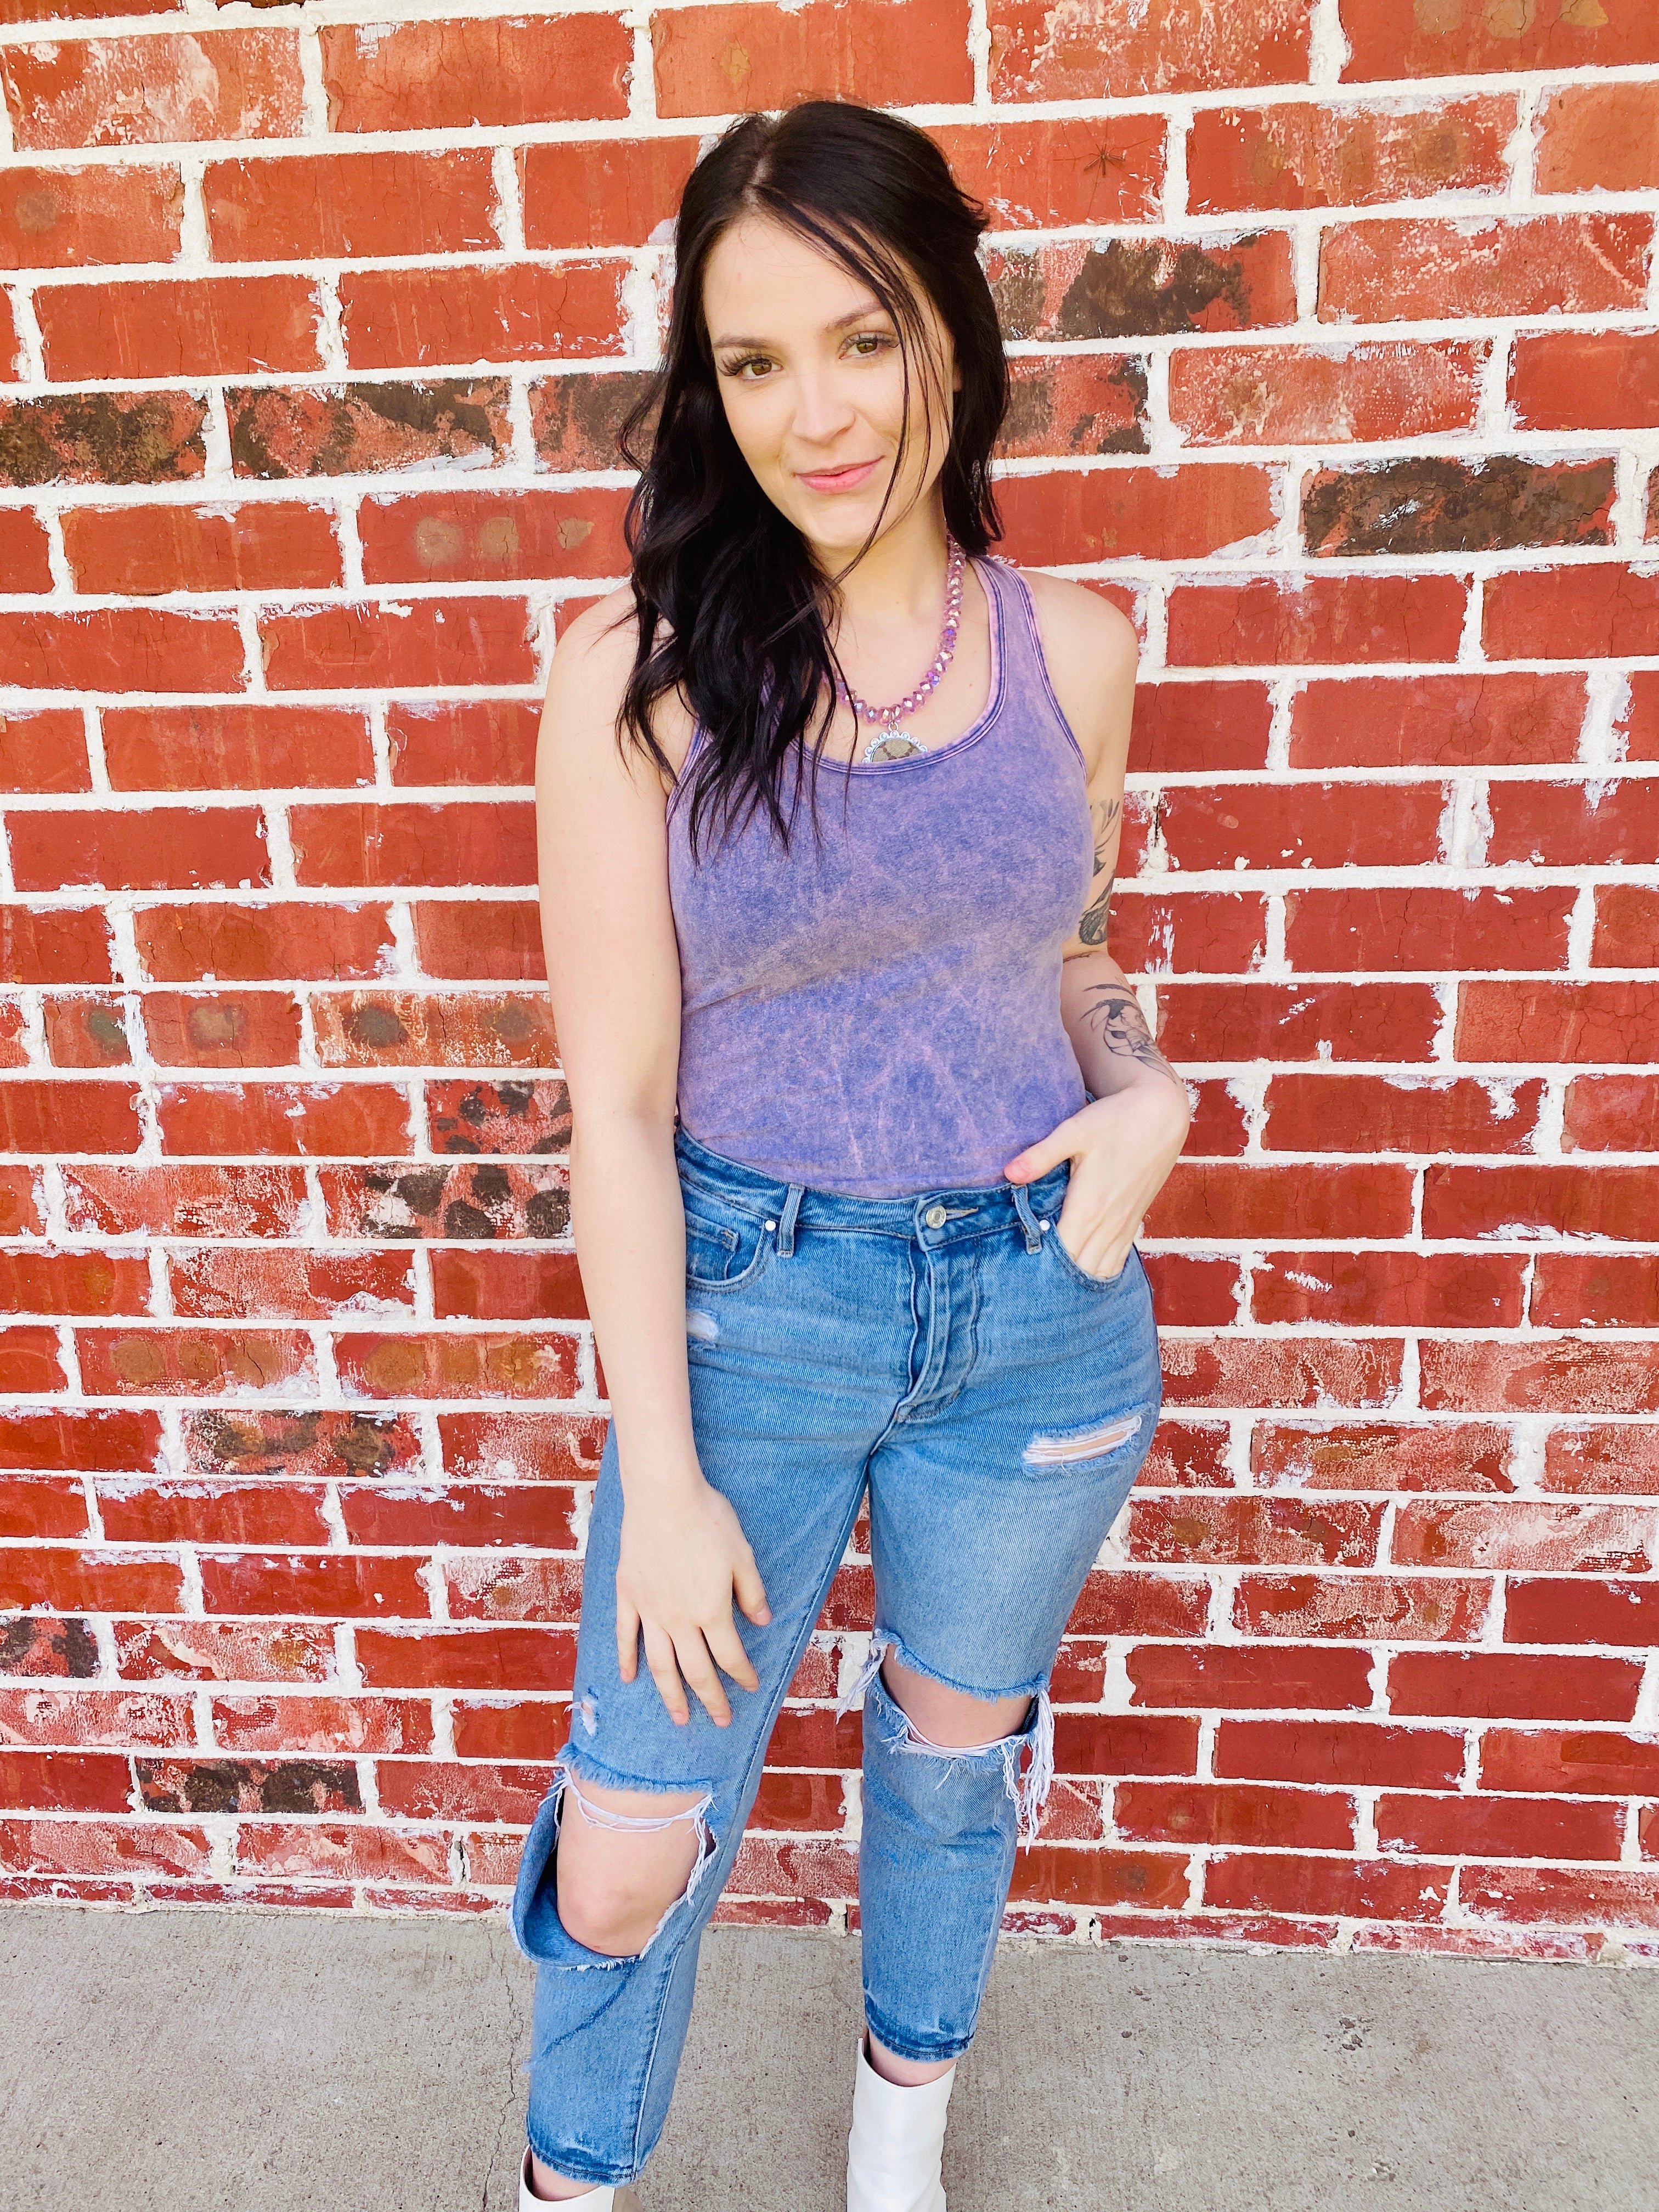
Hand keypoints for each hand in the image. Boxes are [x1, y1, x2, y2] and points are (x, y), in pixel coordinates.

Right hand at [615, 1476, 771, 1726]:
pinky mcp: (628, 1596)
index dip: (742, 1675)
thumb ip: (751, 1592)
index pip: (730, 1656)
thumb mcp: (742, 1555)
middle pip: (696, 1671)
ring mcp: (651, 1610)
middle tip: (721, 1721)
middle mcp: (680, 1619)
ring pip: (661, 1665)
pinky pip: (626, 1636)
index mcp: (712, 1610)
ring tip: (680, 1718)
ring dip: (671, 1696)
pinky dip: (627, 1660)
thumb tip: (763, 1622)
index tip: (751, 1687)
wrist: (664, 1495)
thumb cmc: (709, 1520)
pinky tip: (630, 1679)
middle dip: (711, 1700)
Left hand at [1004, 1076, 1190, 1281]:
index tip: (1018, 1275)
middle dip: (1054, 1282)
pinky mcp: (1133, 1222)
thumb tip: (1008, 1174)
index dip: (1040, 1270)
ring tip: (1052, 1288)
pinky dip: (1099, 1272)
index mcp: (1089, 1207)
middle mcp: (1108, 1224)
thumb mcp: (1074, 1131)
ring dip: (1077, 1281)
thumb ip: (1040, 1156)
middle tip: (1027, 1286)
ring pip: (1100, 1271)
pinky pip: (1117, 1261)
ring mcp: (1123, 1226)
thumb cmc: (1115, 1120)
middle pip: (1079, 1271)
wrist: (1160, 1115)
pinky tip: (1082, 1276)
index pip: (1061, 1255)